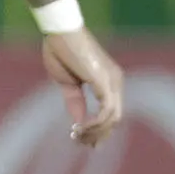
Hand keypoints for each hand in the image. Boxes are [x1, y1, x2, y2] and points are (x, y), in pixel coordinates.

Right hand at [42, 28, 123, 146]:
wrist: (58, 30)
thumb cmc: (60, 50)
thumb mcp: (66, 82)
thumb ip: (75, 101)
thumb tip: (78, 122)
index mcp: (108, 81)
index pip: (111, 112)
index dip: (100, 130)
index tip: (84, 141)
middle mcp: (115, 82)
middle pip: (115, 119)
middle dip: (98, 135)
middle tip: (80, 143)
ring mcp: (112, 81)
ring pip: (113, 118)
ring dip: (95, 132)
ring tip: (76, 136)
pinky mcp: (104, 81)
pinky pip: (106, 111)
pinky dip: (94, 123)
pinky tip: (79, 128)